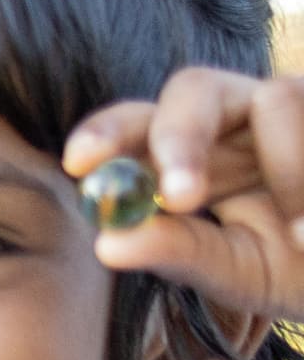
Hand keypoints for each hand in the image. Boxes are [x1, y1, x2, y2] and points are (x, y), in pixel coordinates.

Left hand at [68, 72, 303, 322]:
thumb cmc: (303, 267)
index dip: (105, 133)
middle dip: (179, 136)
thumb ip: (182, 253)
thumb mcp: (243, 272)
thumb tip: (109, 243)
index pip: (135, 126)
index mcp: (194, 156)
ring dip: (286, 169)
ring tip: (302, 234)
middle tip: (183, 195)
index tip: (78, 164)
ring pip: (276, 97)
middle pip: (192, 87)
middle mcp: (239, 119)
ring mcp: (298, 105)